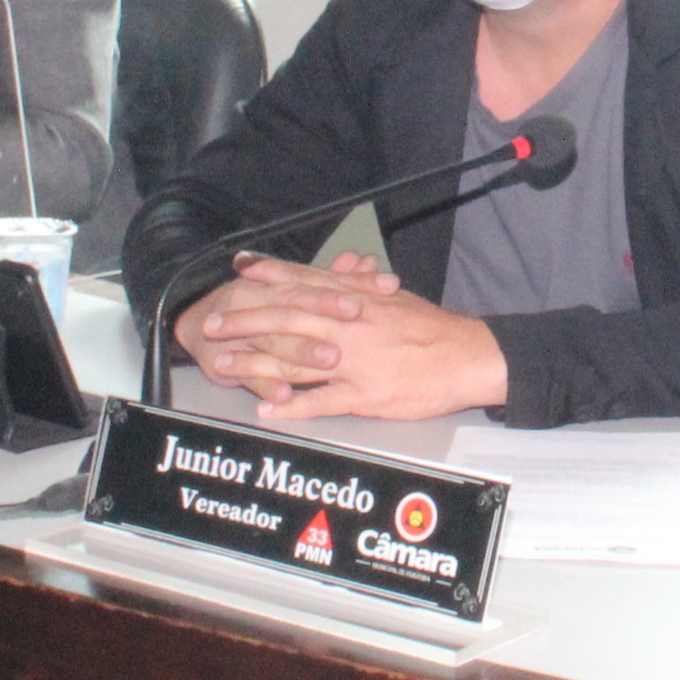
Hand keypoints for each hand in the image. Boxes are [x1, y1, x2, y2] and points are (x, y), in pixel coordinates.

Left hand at [177, 254, 497, 421]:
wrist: (468, 356)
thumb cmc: (431, 328)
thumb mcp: (392, 298)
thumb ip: (361, 286)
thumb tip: (343, 269)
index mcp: (356, 301)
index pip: (305, 282)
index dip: (270, 275)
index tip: (239, 270)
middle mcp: (348, 327)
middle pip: (287, 320)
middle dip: (245, 321)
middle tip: (212, 325)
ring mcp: (354, 362)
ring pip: (295, 361)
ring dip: (255, 364)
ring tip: (223, 367)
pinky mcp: (365, 395)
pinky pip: (322, 401)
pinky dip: (293, 406)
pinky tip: (267, 410)